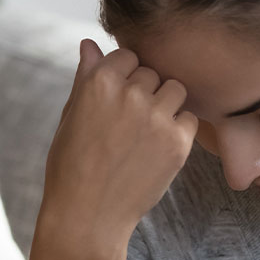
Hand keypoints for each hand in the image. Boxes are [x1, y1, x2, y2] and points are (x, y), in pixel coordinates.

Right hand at [40, 39, 197, 247]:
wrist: (87, 215)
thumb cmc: (71, 166)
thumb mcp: (70, 116)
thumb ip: (85, 76)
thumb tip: (89, 43)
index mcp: (99, 82)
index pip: (127, 56)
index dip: (123, 77)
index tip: (115, 101)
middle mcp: (130, 93)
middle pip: (152, 73)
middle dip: (144, 92)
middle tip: (127, 125)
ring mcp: (156, 117)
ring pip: (175, 90)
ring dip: (165, 105)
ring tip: (145, 134)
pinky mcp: (177, 142)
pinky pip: (188, 118)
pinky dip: (178, 130)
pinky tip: (156, 149)